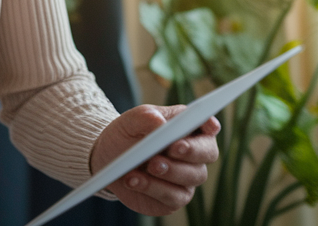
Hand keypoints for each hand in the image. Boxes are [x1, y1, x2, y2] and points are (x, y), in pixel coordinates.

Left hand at [91, 105, 220, 216]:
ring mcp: (186, 178)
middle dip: (192, 150)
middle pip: (208, 153)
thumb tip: (160, 123)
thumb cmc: (126, 135)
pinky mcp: (174, 198)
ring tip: (149, 165)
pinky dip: (152, 187)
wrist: (107, 159)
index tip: (208, 125)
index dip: (210, 125)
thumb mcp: (130, 121)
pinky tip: (133, 180)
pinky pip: (173, 197)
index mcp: (187, 129)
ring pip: (193, 176)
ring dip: (170, 170)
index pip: (207, 125)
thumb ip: (146, 117)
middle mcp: (193, 155)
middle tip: (172, 148)